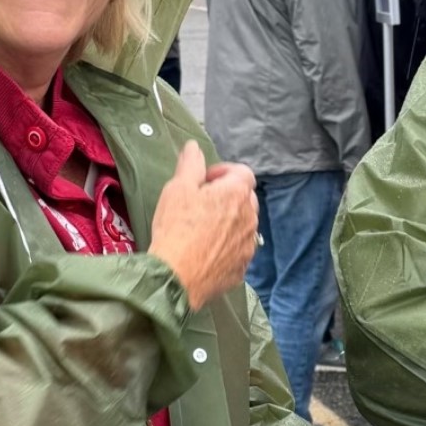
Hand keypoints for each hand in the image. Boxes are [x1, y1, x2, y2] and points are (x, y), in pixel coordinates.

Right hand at [149, 142, 257, 311]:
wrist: (175, 277)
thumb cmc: (176, 229)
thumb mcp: (177, 189)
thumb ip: (190, 164)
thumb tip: (194, 147)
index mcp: (236, 194)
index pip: (243, 172)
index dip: (224, 172)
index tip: (205, 180)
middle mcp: (250, 218)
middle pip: (246, 198)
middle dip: (227, 196)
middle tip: (201, 203)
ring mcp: (248, 245)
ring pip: (244, 225)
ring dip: (229, 221)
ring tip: (202, 228)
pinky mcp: (242, 268)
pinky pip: (239, 249)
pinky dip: (227, 245)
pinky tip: (205, 250)